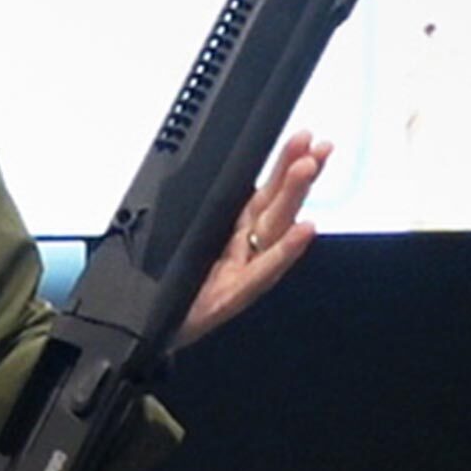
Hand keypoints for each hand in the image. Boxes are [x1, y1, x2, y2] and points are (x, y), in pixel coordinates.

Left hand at [175, 130, 330, 346]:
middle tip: (314, 148)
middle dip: (296, 174)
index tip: (306, 139)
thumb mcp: (191, 241)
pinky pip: (260, 271)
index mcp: (235, 228)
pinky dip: (284, 251)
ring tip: (309, 169)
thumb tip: (219, 169)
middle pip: (276, 205)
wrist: (156, 331)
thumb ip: (214, 213)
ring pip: (273, 229)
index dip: (285, 163)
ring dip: (293, 197)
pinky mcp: (233, 296)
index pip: (266, 190)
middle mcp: (246, 248)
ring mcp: (244, 272)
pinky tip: (304, 231)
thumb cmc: (178, 288)